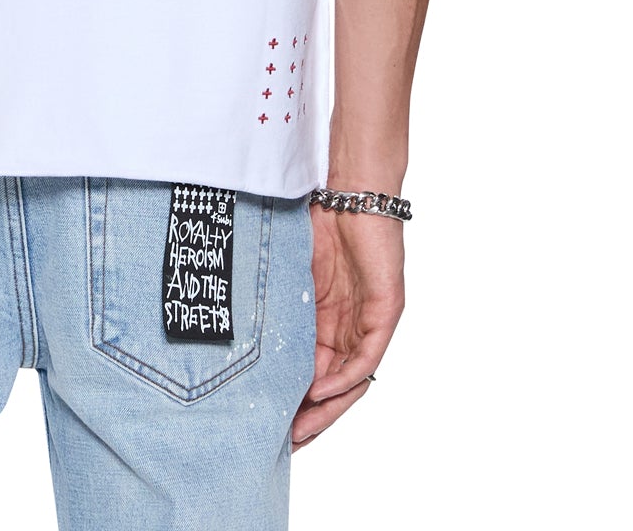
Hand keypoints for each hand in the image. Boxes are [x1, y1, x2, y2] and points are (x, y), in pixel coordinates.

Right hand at [292, 207, 404, 447]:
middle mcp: (350, 326)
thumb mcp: (291, 274)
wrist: (350, 188)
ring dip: (327, 407)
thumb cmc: (319, 219)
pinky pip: (367, 356)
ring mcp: (369, 320)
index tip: (269, 423)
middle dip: (311, 416)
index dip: (294, 399)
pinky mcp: (385, 311)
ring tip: (302, 429)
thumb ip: (282, 309)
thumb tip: (246, 340)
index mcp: (327, 319)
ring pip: (351, 379)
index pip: (313, 372)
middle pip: (333, 386)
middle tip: (285, 444)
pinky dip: (346, 377)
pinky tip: (322, 390)